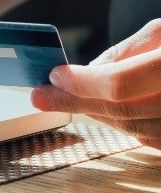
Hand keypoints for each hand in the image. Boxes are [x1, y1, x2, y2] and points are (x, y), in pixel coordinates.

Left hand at [31, 20, 160, 149]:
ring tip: (65, 100)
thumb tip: (88, 72)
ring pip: (137, 130)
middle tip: (42, 96)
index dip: (83, 83)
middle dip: (77, 102)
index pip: (122, 84)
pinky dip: (125, 126)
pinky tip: (101, 112)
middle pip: (124, 111)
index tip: (53, 76)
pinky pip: (155, 141)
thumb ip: (126, 51)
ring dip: (96, 115)